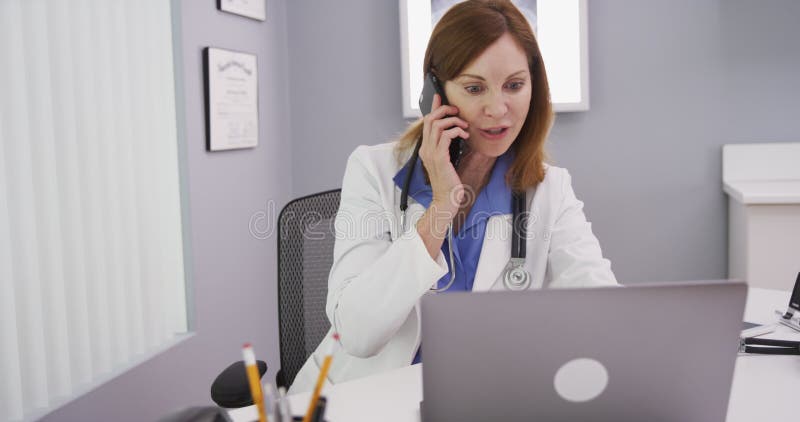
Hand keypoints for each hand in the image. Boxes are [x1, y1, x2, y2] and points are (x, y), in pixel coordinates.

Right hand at [419, 94, 468, 213]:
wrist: (447, 199)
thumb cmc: (449, 183)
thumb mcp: (447, 161)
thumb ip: (446, 148)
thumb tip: (454, 134)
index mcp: (426, 149)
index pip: (427, 123)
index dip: (433, 108)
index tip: (439, 97)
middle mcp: (426, 149)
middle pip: (430, 119)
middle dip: (445, 110)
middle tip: (457, 111)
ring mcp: (431, 153)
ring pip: (438, 124)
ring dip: (454, 121)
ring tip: (464, 126)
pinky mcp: (440, 157)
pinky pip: (447, 135)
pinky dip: (457, 130)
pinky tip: (465, 135)